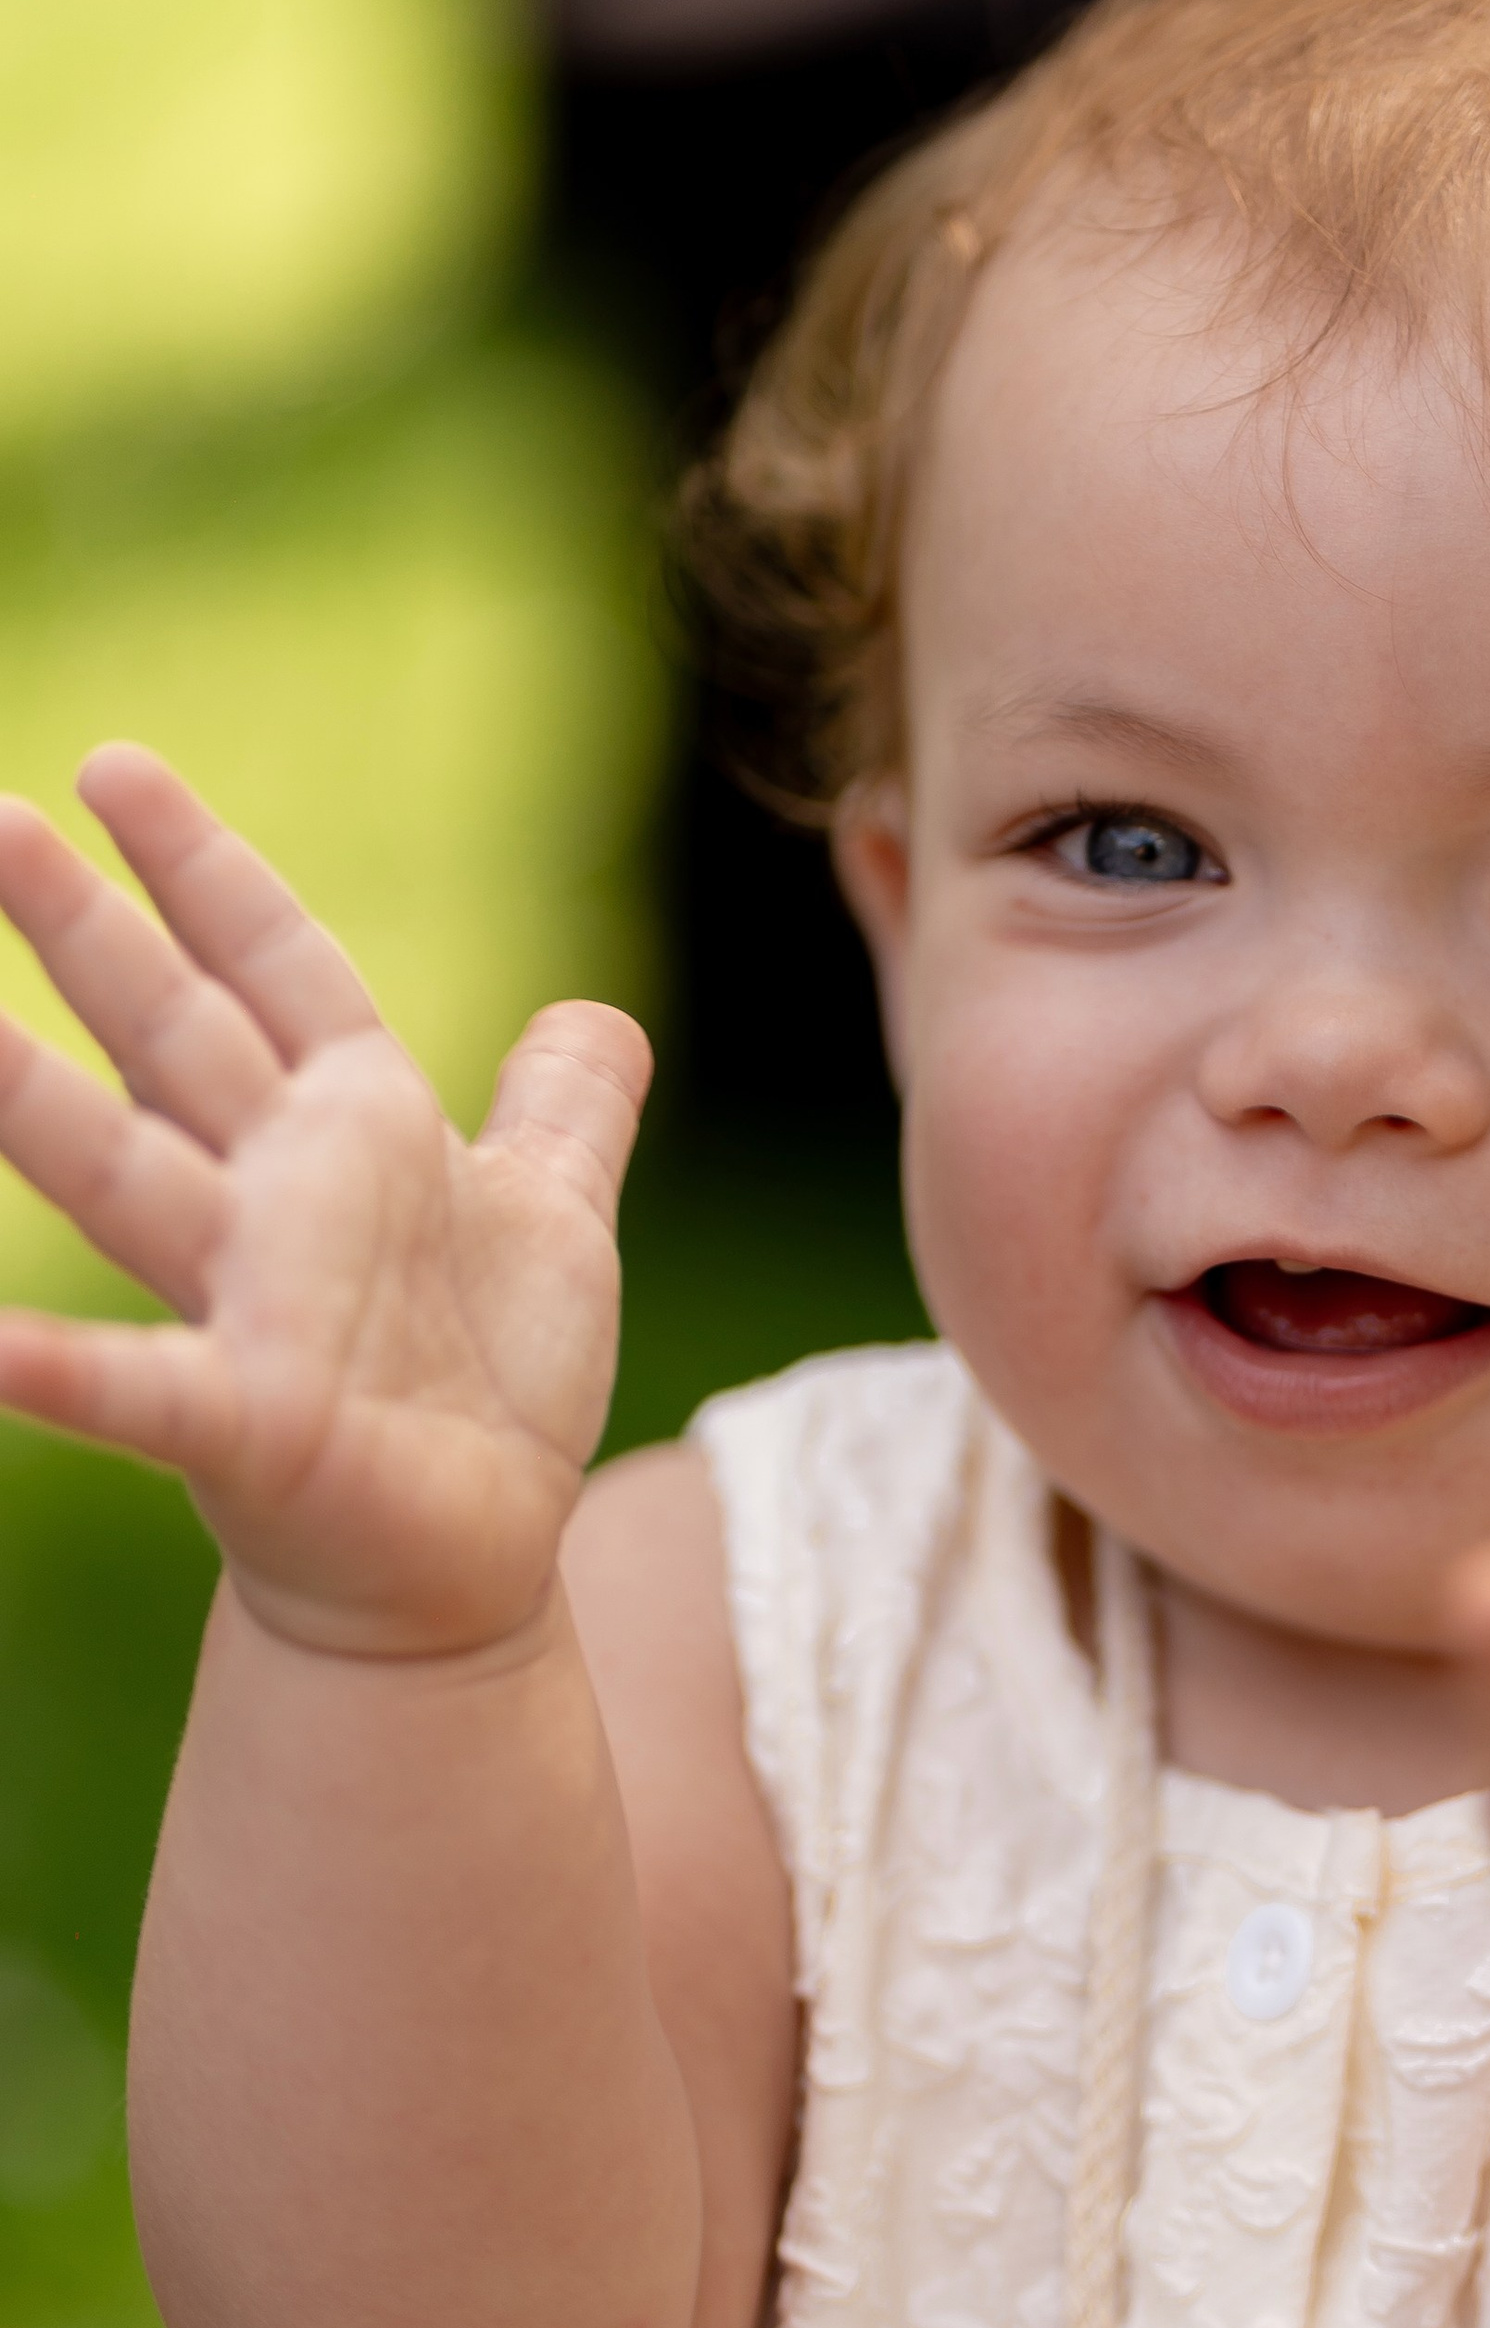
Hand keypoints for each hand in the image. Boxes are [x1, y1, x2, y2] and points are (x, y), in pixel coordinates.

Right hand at [0, 747, 649, 1657]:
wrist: (465, 1561)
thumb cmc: (492, 1387)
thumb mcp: (553, 1217)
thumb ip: (566, 1111)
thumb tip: (595, 1016)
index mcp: (356, 1128)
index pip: (273, 968)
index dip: (201, 870)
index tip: (112, 767)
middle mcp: (281, 1197)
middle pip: (174, 1038)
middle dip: (86, 933)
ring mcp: (252, 1305)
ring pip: (126, 1177)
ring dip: (34, 1104)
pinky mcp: (251, 1421)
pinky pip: (139, 1389)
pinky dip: (60, 1372)